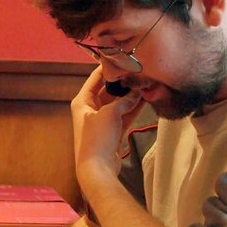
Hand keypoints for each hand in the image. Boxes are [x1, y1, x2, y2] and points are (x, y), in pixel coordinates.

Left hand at [70, 67, 142, 183]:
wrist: (97, 168)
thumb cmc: (97, 139)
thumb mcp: (110, 114)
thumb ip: (124, 101)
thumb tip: (137, 93)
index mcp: (82, 101)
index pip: (95, 78)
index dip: (108, 68)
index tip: (121, 58)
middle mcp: (89, 109)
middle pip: (108, 90)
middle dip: (123, 83)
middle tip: (138, 73)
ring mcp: (100, 121)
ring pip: (117, 103)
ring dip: (130, 96)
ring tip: (144, 85)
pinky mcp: (111, 131)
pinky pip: (122, 115)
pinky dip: (132, 109)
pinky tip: (144, 100)